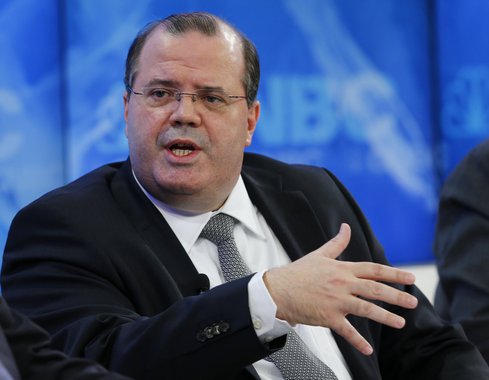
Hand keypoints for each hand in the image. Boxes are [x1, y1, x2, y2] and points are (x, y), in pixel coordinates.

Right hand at [263, 223, 417, 355]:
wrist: (278, 289)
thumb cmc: (297, 272)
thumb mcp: (319, 254)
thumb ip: (337, 243)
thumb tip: (346, 228)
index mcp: (342, 269)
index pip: (373, 270)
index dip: (394, 273)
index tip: (410, 278)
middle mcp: (342, 284)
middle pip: (375, 289)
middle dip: (397, 296)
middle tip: (412, 302)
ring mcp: (336, 301)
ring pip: (366, 309)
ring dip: (385, 317)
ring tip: (400, 323)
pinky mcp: (327, 317)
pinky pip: (346, 331)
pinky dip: (358, 341)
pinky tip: (368, 350)